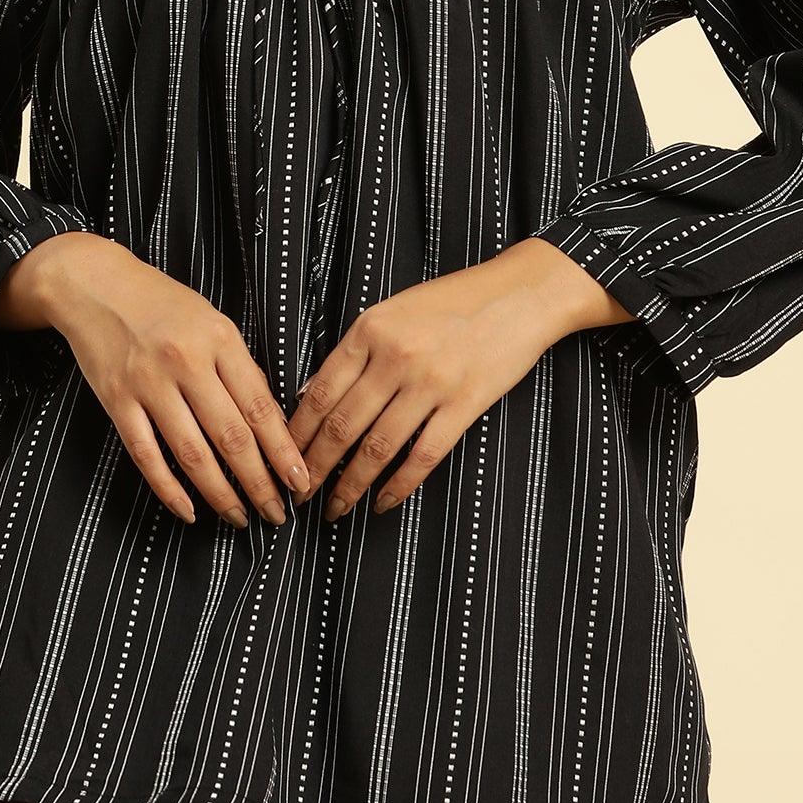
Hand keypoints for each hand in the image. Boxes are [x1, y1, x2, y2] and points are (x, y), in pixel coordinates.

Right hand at [0, 233, 310, 527]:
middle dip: (259, 482)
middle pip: (231, 436)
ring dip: (220, 494)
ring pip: (192, 453)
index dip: (283, 450)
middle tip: (278, 514)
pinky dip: (169, 489)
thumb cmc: (161, 302)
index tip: (300, 481)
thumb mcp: (211, 320)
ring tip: (240, 518)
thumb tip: (270, 421)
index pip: (259, 406)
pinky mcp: (116, 401)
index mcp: (218, 338)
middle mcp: (186, 361)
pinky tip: (189, 512)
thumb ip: (238, 366)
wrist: (93, 284)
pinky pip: (146, 455)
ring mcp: (148, 383)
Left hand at [286, 239, 633, 522]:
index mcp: (371, 329)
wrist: (520, 295)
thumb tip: (312, 393)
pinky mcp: (464, 404)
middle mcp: (395, 356)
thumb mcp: (393, 310)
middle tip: (298, 494)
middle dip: (315, 467)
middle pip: (342, 425)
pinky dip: (398, 485)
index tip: (283, 456)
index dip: (298, 432)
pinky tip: (382, 503)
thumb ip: (354, 349)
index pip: (322, 391)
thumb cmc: (453, 300)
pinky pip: (423, 455)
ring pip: (377, 447)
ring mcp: (431, 383)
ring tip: (334, 507)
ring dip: (350, 484)